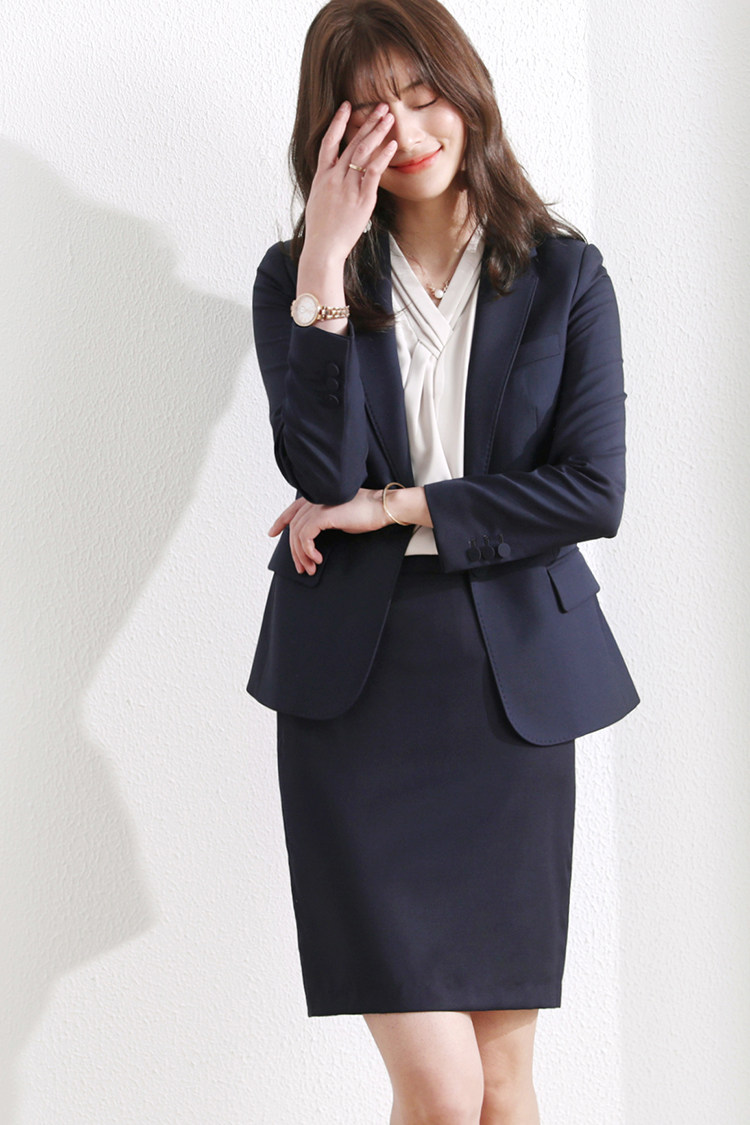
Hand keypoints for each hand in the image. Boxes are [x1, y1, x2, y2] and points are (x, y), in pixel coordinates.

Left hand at [268, 489, 389, 574]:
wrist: (381, 508)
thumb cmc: (366, 514)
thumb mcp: (340, 518)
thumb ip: (324, 522)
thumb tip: (313, 540)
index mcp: (317, 498)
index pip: (292, 510)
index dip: (280, 522)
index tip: (272, 533)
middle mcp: (315, 499)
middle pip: (293, 527)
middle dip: (294, 551)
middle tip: (301, 567)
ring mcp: (318, 506)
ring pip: (297, 534)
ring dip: (302, 555)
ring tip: (310, 568)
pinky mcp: (323, 515)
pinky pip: (306, 536)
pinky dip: (308, 550)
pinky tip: (317, 558)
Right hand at [302, 102, 397, 263]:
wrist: (322, 249)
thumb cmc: (321, 230)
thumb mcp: (317, 202)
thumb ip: (327, 186)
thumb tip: (333, 178)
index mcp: (322, 177)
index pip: (329, 142)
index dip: (338, 122)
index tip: (347, 106)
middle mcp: (334, 178)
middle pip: (351, 142)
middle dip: (367, 122)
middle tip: (380, 106)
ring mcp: (348, 187)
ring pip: (363, 152)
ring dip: (377, 132)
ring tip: (388, 117)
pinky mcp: (362, 199)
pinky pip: (373, 172)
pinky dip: (383, 156)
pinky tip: (392, 145)